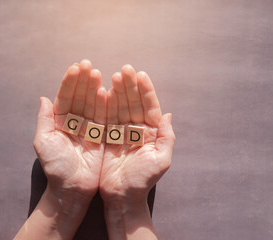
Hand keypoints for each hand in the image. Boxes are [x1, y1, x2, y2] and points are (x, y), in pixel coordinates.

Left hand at [34, 60, 106, 202]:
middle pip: (81, 96)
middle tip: (89, 65)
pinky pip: (105, 116)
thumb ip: (44, 119)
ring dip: (96, 88)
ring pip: (93, 103)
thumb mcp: (44, 142)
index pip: (66, 97)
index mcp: (60, 121)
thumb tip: (43, 97)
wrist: (73, 188)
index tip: (76, 67)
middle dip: (84, 81)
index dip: (70, 82)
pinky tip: (107, 91)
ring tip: (98, 73)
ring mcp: (90, 127)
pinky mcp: (103, 135)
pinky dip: (107, 104)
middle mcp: (76, 121)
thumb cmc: (56, 167)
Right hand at [99, 65, 174, 238]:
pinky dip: (106, 104)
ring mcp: (122, 132)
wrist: (123, 197)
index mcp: (152, 133)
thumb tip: (168, 114)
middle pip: (134, 103)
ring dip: (118, 91)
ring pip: (120, 107)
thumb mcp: (161, 160)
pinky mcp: (108, 137)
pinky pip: (107, 117)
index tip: (140, 74)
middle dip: (130, 86)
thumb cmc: (143, 180)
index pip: (150, 107)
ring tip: (114, 75)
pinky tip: (104, 90)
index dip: (146, 91)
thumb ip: (167, 137)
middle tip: (124, 69)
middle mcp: (138, 129)